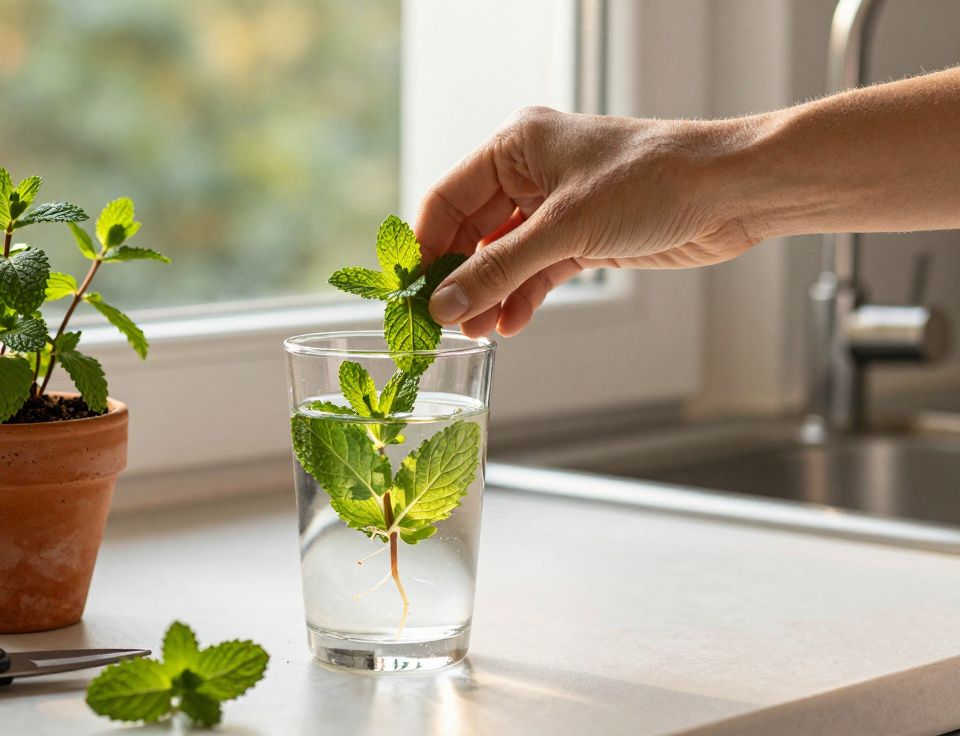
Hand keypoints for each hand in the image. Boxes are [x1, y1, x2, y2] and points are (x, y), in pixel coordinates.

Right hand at [416, 107, 757, 336]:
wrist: (732, 192)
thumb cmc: (653, 181)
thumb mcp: (565, 229)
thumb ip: (499, 270)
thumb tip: (443, 305)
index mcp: (515, 145)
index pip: (446, 199)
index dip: (426, 248)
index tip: (410, 294)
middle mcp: (530, 171)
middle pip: (471, 231)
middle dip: (460, 280)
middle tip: (442, 324)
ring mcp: (556, 205)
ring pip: (504, 256)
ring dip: (491, 295)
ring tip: (478, 333)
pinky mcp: (583, 235)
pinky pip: (536, 269)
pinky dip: (522, 296)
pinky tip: (511, 324)